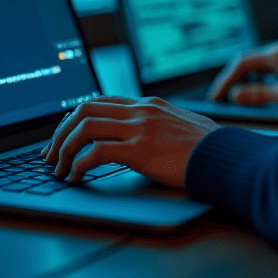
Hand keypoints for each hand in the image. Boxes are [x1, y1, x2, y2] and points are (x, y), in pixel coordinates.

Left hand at [40, 96, 218, 187]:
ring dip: (64, 149)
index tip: (63, 136)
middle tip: (50, 154)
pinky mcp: (141, 150)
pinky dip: (78, 164)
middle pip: (84, 109)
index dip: (74, 117)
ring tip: (57, 168)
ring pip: (84, 127)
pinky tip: (75, 177)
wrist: (227, 156)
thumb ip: (157, 124)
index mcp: (147, 104)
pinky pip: (96, 152)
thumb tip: (140, 135)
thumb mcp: (179, 124)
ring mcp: (139, 128)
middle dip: (60, 132)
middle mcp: (139, 110)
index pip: (100, 100)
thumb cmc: (208, 147)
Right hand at [207, 41, 277, 110]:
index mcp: (276, 55)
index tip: (216, 96)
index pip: (241, 64)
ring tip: (234, 97)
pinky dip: (255, 81)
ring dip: (243, 80)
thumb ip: (258, 95)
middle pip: (245, 62)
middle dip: (231, 80)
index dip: (226, 80)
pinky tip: (255, 93)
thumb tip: (234, 95)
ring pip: (255, 66)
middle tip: (220, 97)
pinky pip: (265, 70)